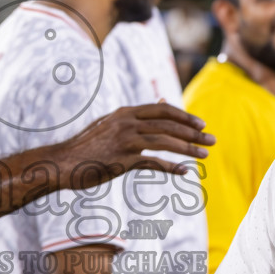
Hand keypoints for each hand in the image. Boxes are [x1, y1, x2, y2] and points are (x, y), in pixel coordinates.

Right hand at [54, 104, 212, 182]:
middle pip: (168, 125)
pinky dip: (171, 167)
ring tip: (205, 155)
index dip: (184, 116)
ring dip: (188, 149)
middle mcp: (127, 123)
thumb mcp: (111, 124)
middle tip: (212, 140)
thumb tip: (161, 101)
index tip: (201, 124)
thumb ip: (136, 115)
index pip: (162, 110)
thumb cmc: (87, 145)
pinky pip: (152, 163)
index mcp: (125, 113)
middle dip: (193, 132)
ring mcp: (124, 141)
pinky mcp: (122, 161)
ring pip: (165, 142)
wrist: (62, 162)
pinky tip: (184, 172)